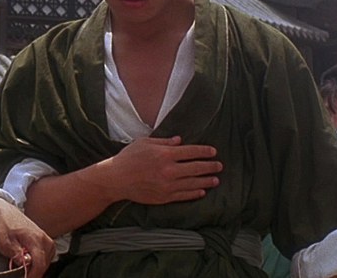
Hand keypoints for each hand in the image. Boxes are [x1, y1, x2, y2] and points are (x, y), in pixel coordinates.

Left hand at [0, 198, 54, 277]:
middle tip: (24, 274)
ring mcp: (45, 238)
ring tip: (27, 268)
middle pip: (45, 263)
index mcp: (35, 238)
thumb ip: (16, 254)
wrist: (4, 212)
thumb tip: (27, 264)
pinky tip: (31, 261)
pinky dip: (41, 260)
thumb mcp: (4, 242)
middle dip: (35, 271)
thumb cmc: (4, 225)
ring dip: (38, 266)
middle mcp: (43, 238)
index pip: (40, 263)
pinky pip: (48, 254)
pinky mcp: (44, 239)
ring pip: (48, 260)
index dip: (34, 275)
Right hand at [96, 135, 221, 204]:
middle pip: (196, 168)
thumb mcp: (144, 143)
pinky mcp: (164, 197)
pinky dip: (194, 193)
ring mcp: (168, 185)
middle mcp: (169, 170)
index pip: (191, 152)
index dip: (204, 151)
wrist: (116, 179)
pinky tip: (202, 191)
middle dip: (210, 166)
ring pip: (193, 183)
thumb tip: (180, 140)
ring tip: (215, 180)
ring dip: (206, 181)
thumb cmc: (128, 158)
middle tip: (219, 166)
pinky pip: (184, 195)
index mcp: (165, 154)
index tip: (213, 152)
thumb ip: (163, 141)